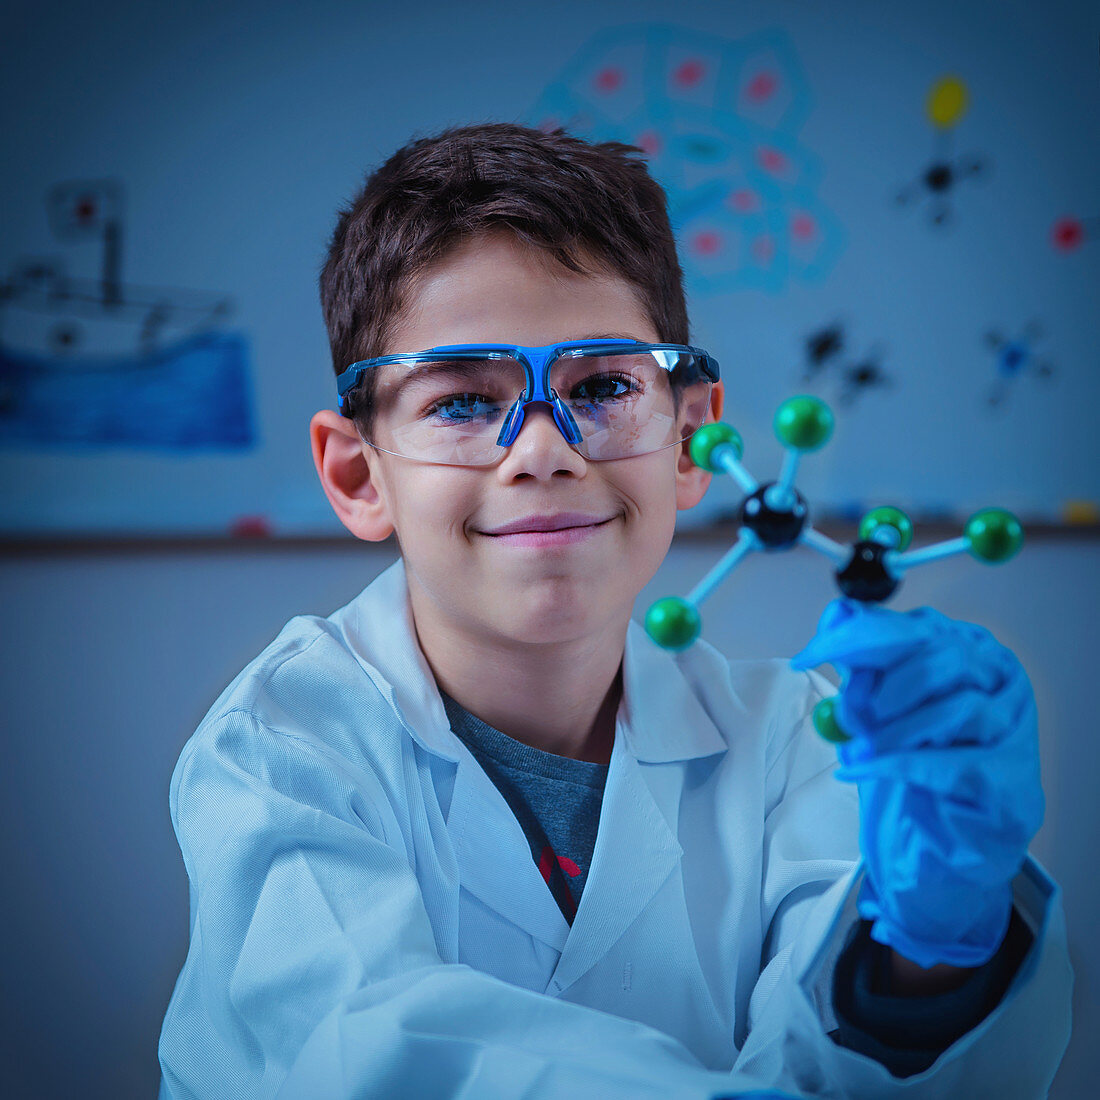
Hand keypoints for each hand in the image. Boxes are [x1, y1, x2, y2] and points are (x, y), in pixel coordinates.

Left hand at [790, 598, 1042, 967]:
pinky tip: (857, 770)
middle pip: (941, 657)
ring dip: (892, 734)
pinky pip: (950, 764)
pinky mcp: (1011, 777)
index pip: (910, 625)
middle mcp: (998, 674)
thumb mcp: (876, 701)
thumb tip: (836, 616)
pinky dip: (894, 767)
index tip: (806, 657)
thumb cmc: (914, 755)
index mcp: (963, 643)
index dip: (854, 637)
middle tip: (848, 716)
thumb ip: (860, 660)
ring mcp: (1015, 724)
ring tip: (856, 751)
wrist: (946, 833)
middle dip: (881, 688)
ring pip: (956, 710)